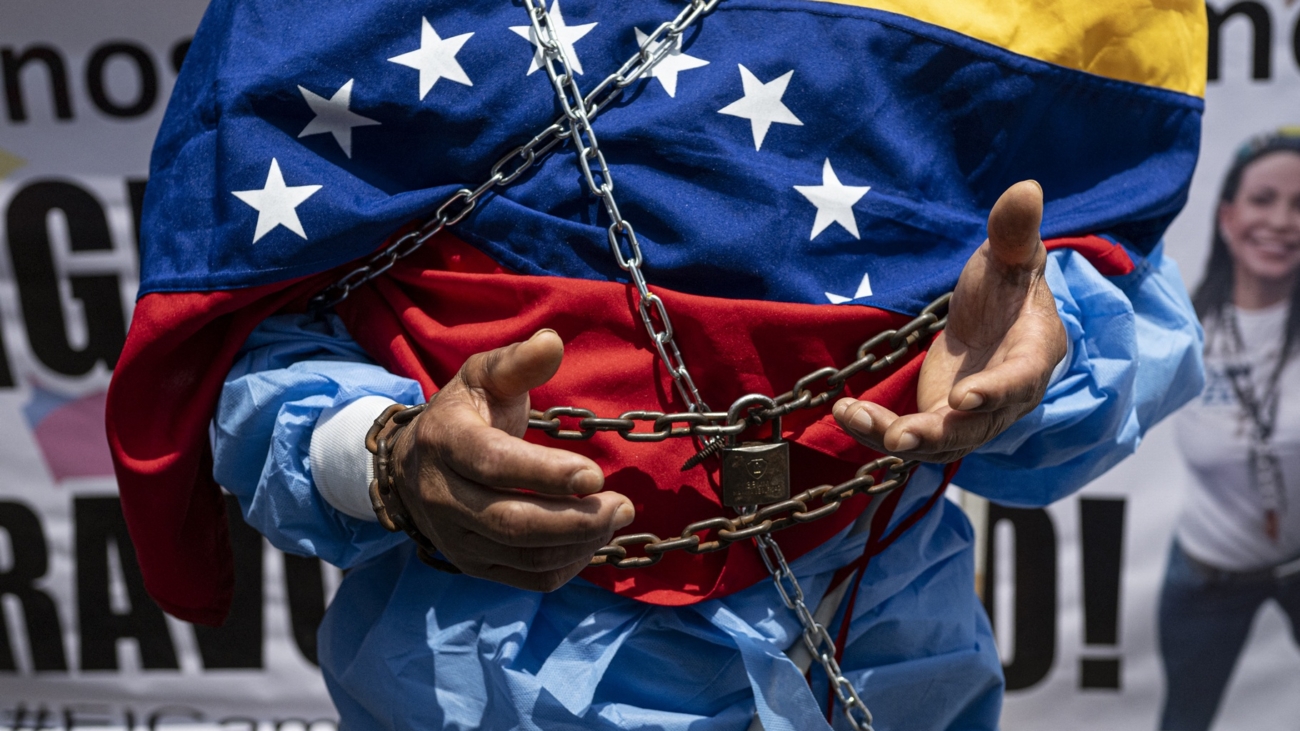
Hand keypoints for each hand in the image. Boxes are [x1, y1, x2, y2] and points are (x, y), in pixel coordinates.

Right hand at [390, 330, 633, 590]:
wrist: (415, 464)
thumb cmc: (465, 413)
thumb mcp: (483, 376)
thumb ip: (518, 362)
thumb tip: (552, 341)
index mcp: (445, 441)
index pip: (493, 464)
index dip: (545, 473)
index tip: (595, 474)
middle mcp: (443, 495)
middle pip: (511, 522)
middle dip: (575, 519)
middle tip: (623, 506)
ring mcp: (456, 537)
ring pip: (523, 555)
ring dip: (578, 542)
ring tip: (615, 518)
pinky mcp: (474, 565)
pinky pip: (527, 579)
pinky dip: (567, 565)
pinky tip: (592, 540)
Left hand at [833, 180, 1066, 462]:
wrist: (995, 316)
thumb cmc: (1006, 285)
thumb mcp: (1009, 255)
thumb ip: (1014, 231)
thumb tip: (1026, 188)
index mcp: (1032, 355)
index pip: (1018, 380)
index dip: (995, 393)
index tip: (964, 399)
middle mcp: (1006, 398)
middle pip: (974, 428)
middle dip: (934, 434)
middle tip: (897, 437)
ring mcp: (973, 419)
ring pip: (939, 442)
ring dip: (894, 437)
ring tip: (852, 416)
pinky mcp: (941, 424)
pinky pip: (912, 437)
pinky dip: (877, 430)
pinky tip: (845, 410)